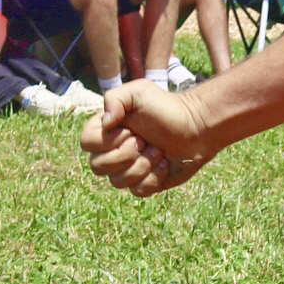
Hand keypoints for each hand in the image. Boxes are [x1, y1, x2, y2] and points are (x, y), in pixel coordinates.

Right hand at [82, 80, 213, 194]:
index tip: (129, 129)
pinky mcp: (144, 183)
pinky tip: (164, 163)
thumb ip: (114, 99)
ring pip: (117, 182)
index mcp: (105, 129)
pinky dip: (153, 177)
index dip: (107, 141)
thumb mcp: (139, 92)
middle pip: (97, 167)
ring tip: (158, 151)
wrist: (197, 127)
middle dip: (126, 155)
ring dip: (142, 165)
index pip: (86, 143)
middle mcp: (112, 150)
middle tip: (145, 141)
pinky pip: (137, 191)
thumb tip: (104, 123)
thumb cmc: (167, 108)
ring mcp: (127, 168)